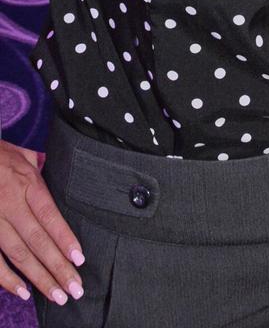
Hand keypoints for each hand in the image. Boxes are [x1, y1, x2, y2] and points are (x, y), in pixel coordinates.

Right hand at [0, 141, 83, 305]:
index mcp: (26, 183)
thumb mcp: (24, 154)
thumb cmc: (0, 155)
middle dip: (58, 267)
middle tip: (75, 289)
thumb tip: (68, 174)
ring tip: (57, 296)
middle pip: (37, 240)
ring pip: (18, 254)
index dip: (64, 238)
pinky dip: (6, 279)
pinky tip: (24, 292)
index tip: (79, 259)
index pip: (49, 215)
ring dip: (39, 278)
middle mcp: (11, 203)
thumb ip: (43, 169)